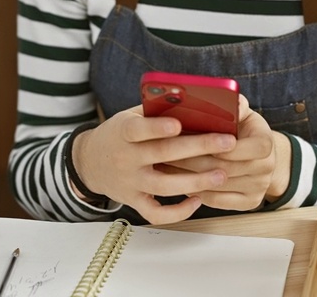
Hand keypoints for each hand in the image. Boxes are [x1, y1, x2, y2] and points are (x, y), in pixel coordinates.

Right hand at [71, 105, 236, 223]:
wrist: (90, 162)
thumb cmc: (119, 134)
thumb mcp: (130, 116)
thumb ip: (155, 111)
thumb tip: (193, 102)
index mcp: (123, 132)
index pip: (137, 130)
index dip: (156, 128)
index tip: (178, 125)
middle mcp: (126, 159)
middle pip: (162, 155)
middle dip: (198, 148)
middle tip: (227, 142)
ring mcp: (130, 183)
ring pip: (164, 187)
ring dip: (195, 182)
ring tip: (221, 175)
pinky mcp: (134, 201)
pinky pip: (156, 214)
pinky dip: (178, 212)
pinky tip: (198, 200)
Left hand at [164, 95, 292, 210]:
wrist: (260, 157)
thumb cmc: (244, 130)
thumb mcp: (242, 113)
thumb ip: (234, 105)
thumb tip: (226, 99)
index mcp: (267, 143)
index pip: (246, 147)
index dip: (221, 146)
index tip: (194, 141)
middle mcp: (266, 169)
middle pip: (226, 168)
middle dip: (194, 161)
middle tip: (165, 154)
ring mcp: (259, 189)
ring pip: (218, 186)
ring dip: (189, 178)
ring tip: (164, 168)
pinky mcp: (249, 203)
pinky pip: (217, 201)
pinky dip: (196, 192)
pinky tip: (177, 182)